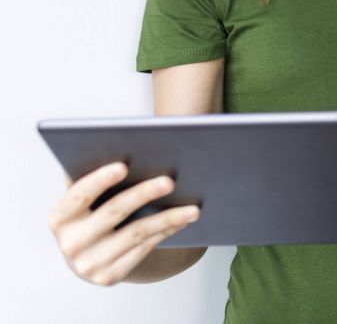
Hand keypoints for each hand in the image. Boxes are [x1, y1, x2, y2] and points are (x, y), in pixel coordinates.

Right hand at [49, 162, 199, 285]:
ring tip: (193, 208)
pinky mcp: (109, 276)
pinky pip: (145, 249)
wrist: (92, 257)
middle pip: (114, 211)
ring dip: (168, 217)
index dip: (100, 179)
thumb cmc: (94, 213)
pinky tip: (183, 220)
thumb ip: (97, 176)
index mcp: (60, 217)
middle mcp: (70, 242)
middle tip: (170, 181)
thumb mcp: (87, 199)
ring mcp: (89, 263)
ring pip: (136, 233)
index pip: (79, 194)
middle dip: (144, 193)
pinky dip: (166, 231)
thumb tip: (130, 143)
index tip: (124, 165)